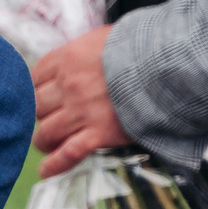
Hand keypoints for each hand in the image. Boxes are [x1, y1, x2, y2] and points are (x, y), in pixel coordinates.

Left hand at [33, 26, 131, 177]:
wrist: (173, 63)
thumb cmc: (143, 47)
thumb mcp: (103, 38)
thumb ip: (82, 52)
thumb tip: (75, 61)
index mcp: (68, 58)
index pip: (34, 79)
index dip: (35, 90)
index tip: (40, 96)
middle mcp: (69, 85)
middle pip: (37, 107)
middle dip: (40, 115)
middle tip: (48, 119)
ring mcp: (82, 111)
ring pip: (47, 131)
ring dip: (44, 140)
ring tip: (47, 143)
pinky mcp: (100, 132)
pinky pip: (68, 153)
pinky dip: (55, 164)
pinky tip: (47, 170)